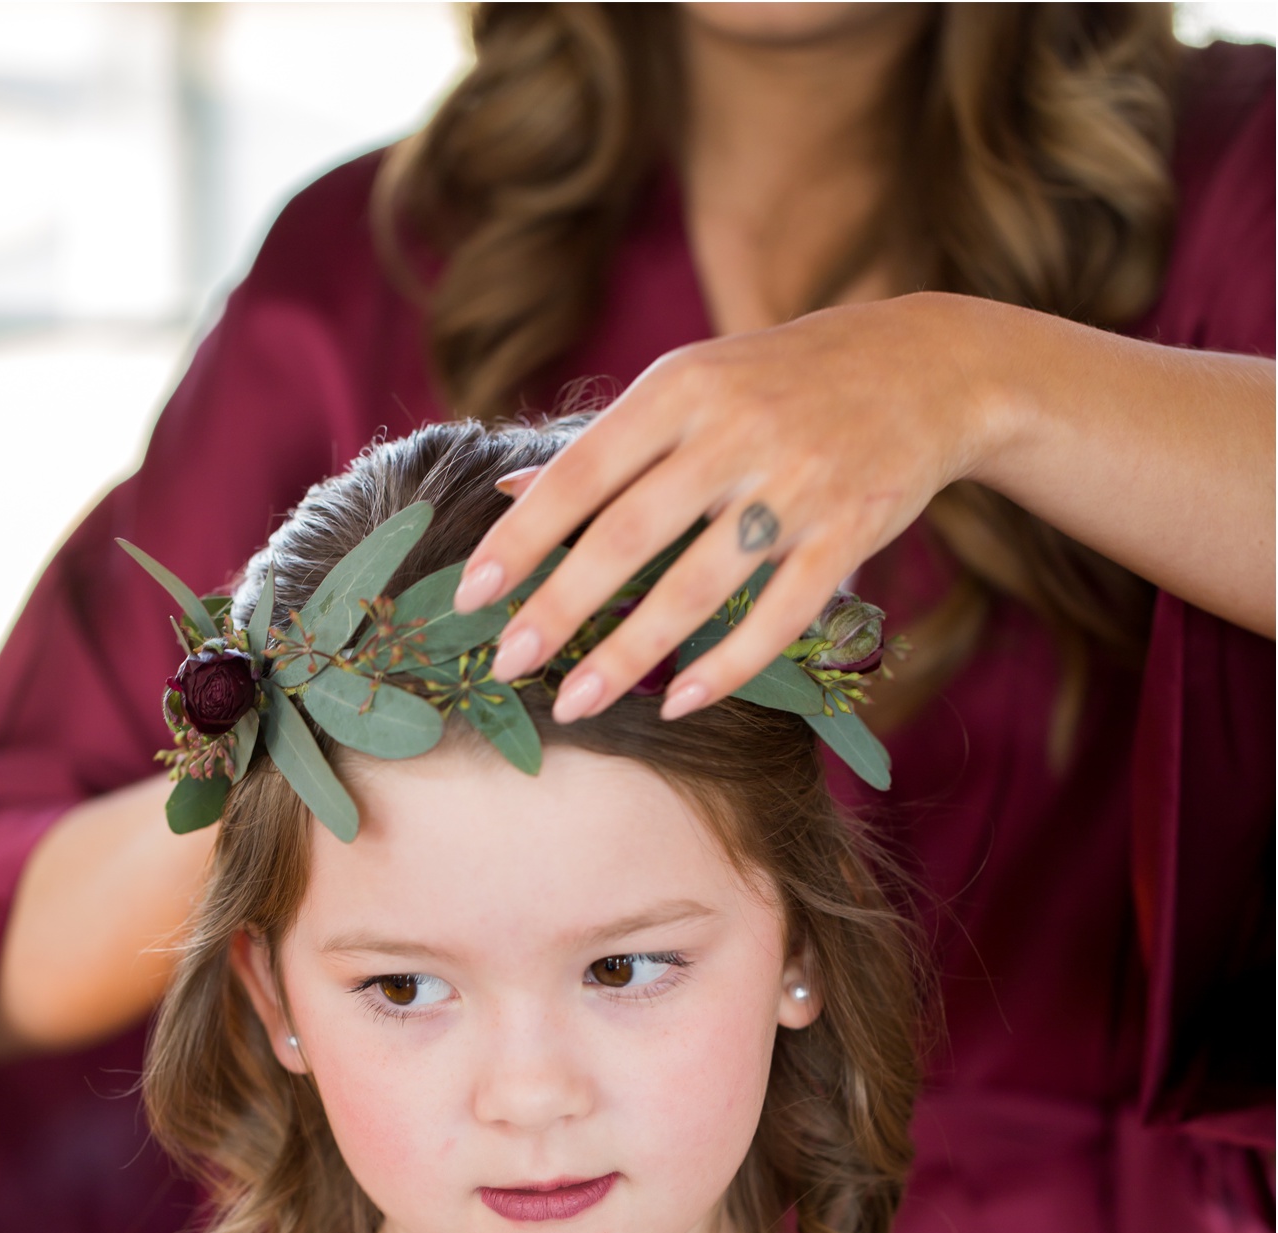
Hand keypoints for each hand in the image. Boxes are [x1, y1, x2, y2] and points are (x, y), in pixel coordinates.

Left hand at [454, 293, 993, 720]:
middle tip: (509, 665)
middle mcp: (734, 432)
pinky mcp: (849, 533)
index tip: (471, 595)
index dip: (524, 539)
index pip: (583, 472)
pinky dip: (727, 664)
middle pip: (629, 535)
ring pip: (698, 585)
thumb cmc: (784, 380)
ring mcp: (796, 485)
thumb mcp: (693, 382)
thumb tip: (509, 491)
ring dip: (630, 652)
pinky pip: (780, 615)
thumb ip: (607, 444)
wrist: (926, 366)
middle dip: (560, 608)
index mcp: (681, 387)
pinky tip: (679, 701)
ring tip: (576, 702)